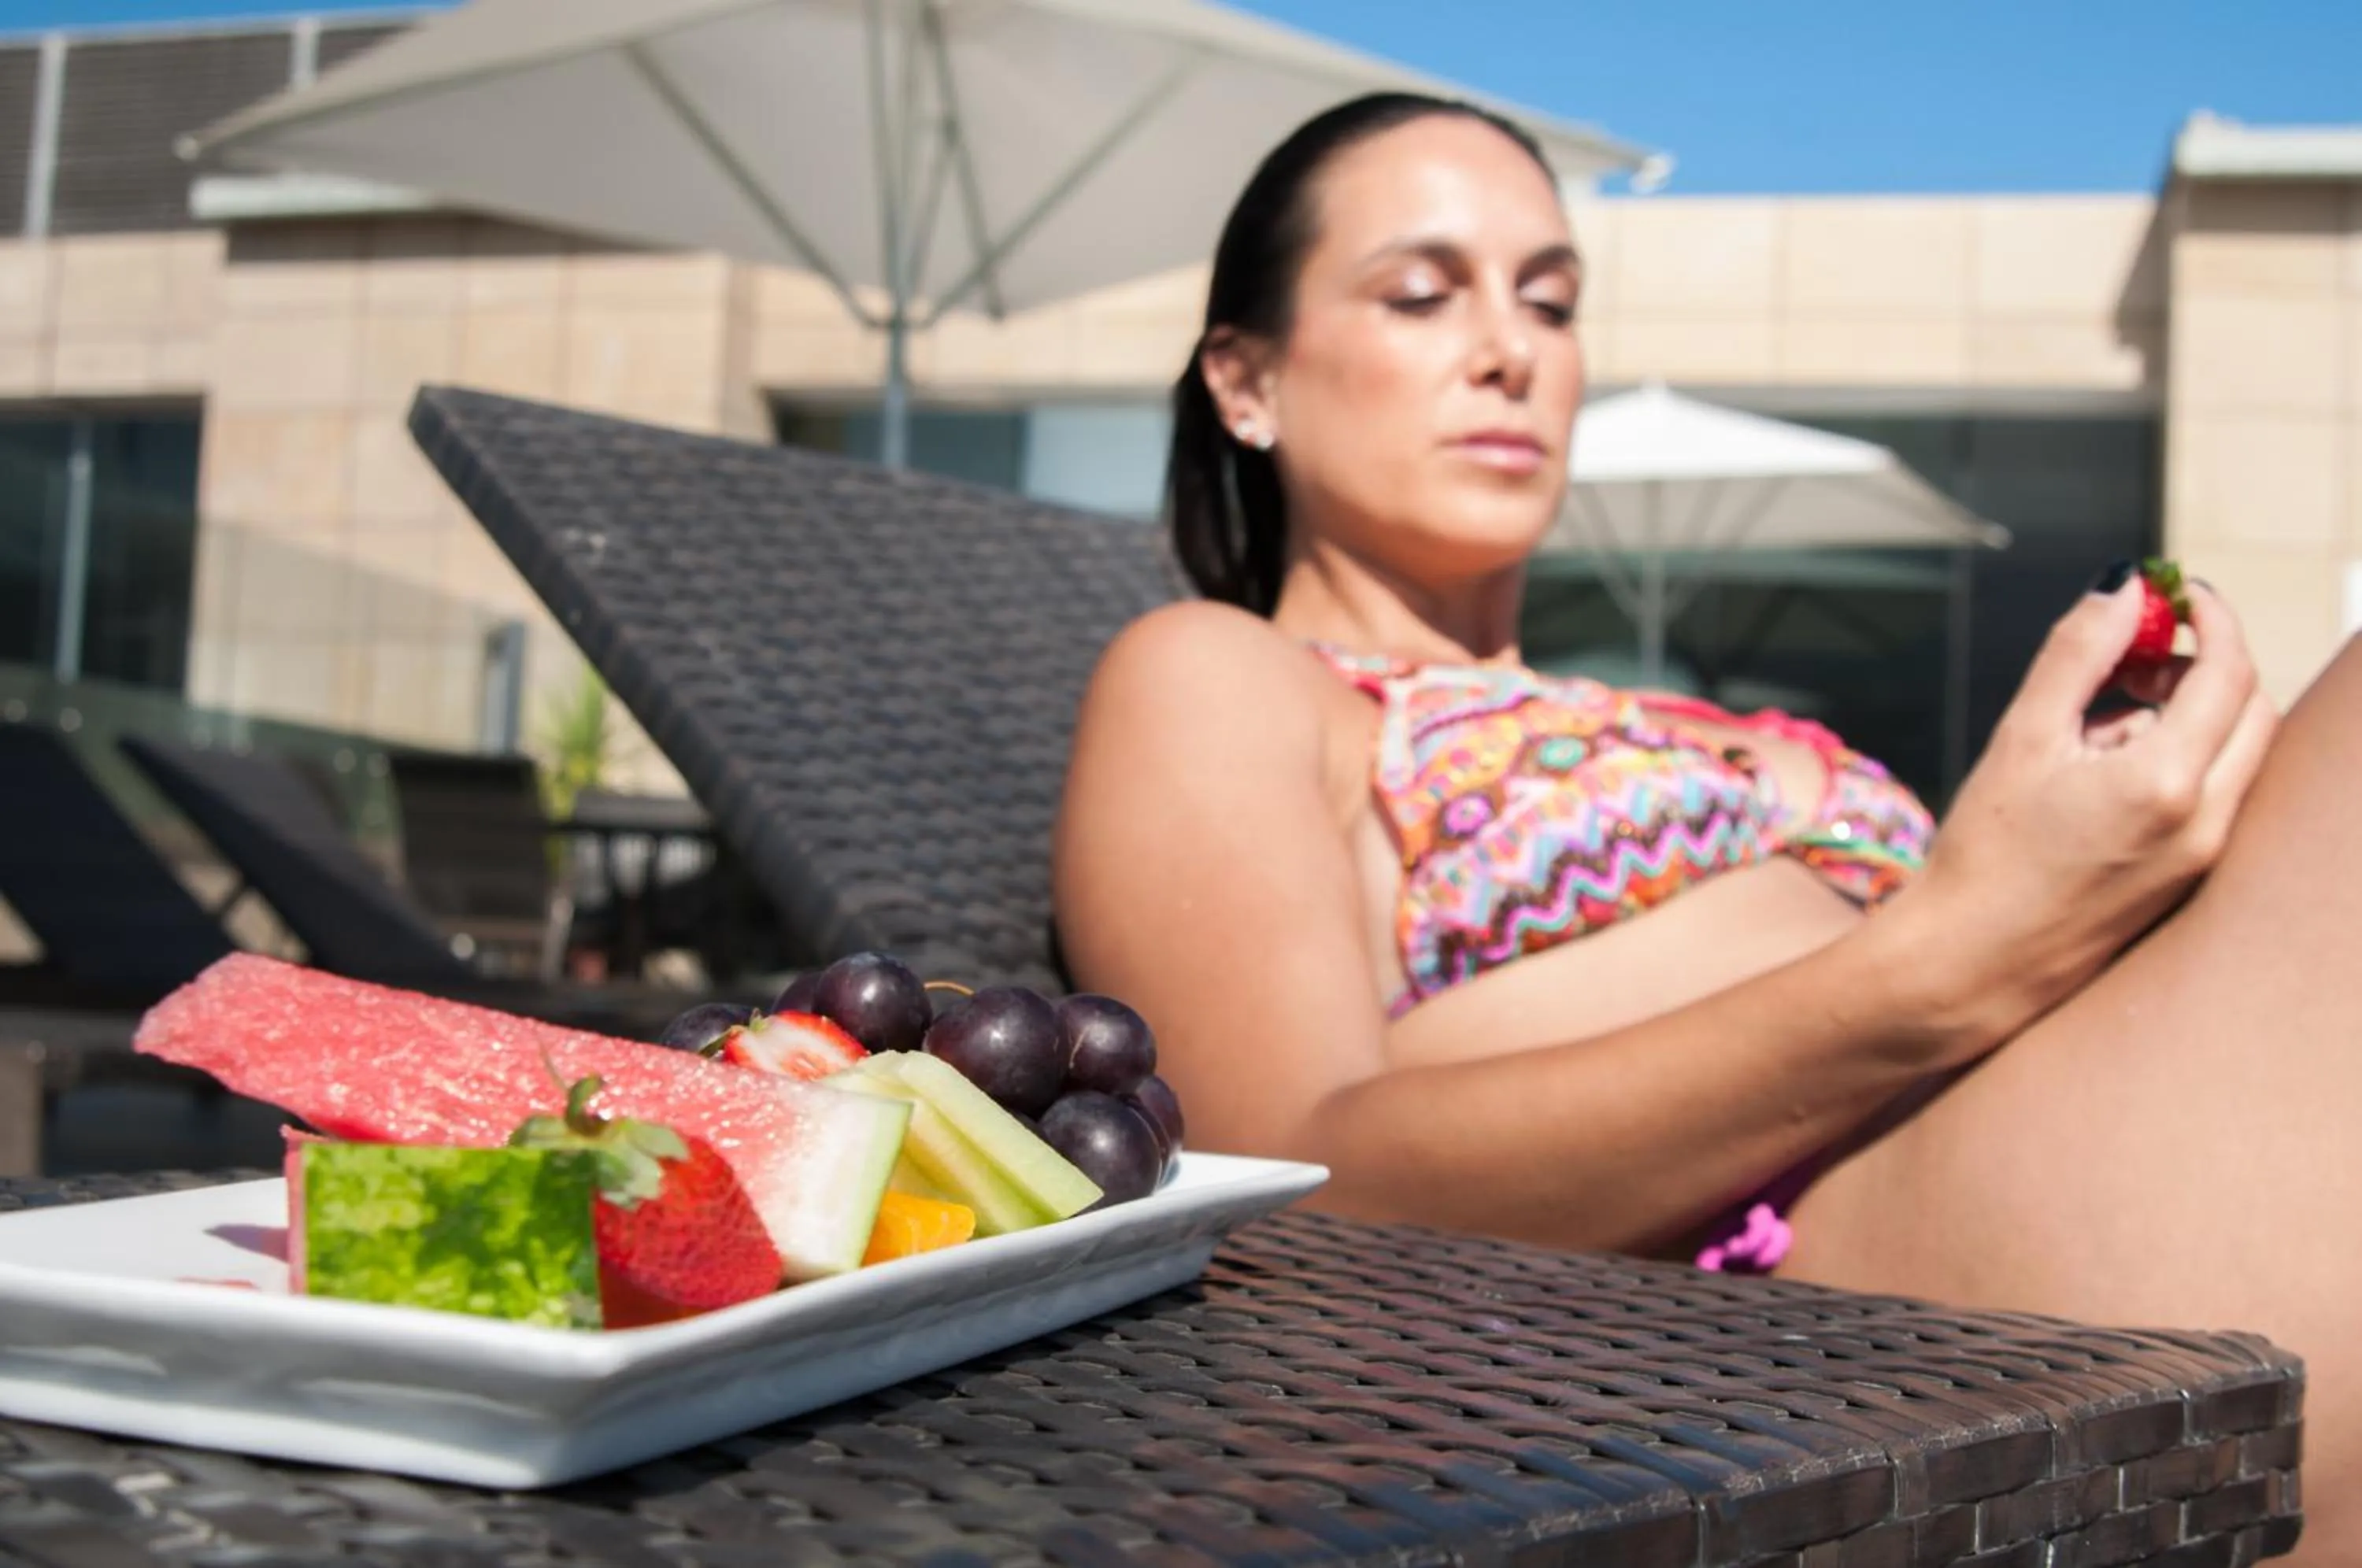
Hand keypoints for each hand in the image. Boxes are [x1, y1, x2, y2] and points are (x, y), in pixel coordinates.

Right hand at [1891, 577, 2276, 1056]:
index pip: (2228, 671)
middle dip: (2206, 665)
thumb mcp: (2023, 737)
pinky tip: (2107, 773)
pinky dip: (2183, 759)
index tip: (2174, 595)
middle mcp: (2205, 822)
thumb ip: (2079, 652)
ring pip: (2237, 752)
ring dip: (2192, 714)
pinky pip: (2214, 793)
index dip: (2208, 619)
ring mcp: (2204, 856)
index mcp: (2165, 782)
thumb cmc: (1986, 855)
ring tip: (2101, 726)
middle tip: (2139, 655)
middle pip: (2251, 709)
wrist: (1973, 962)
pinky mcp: (2190, 877)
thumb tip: (2123, 584)